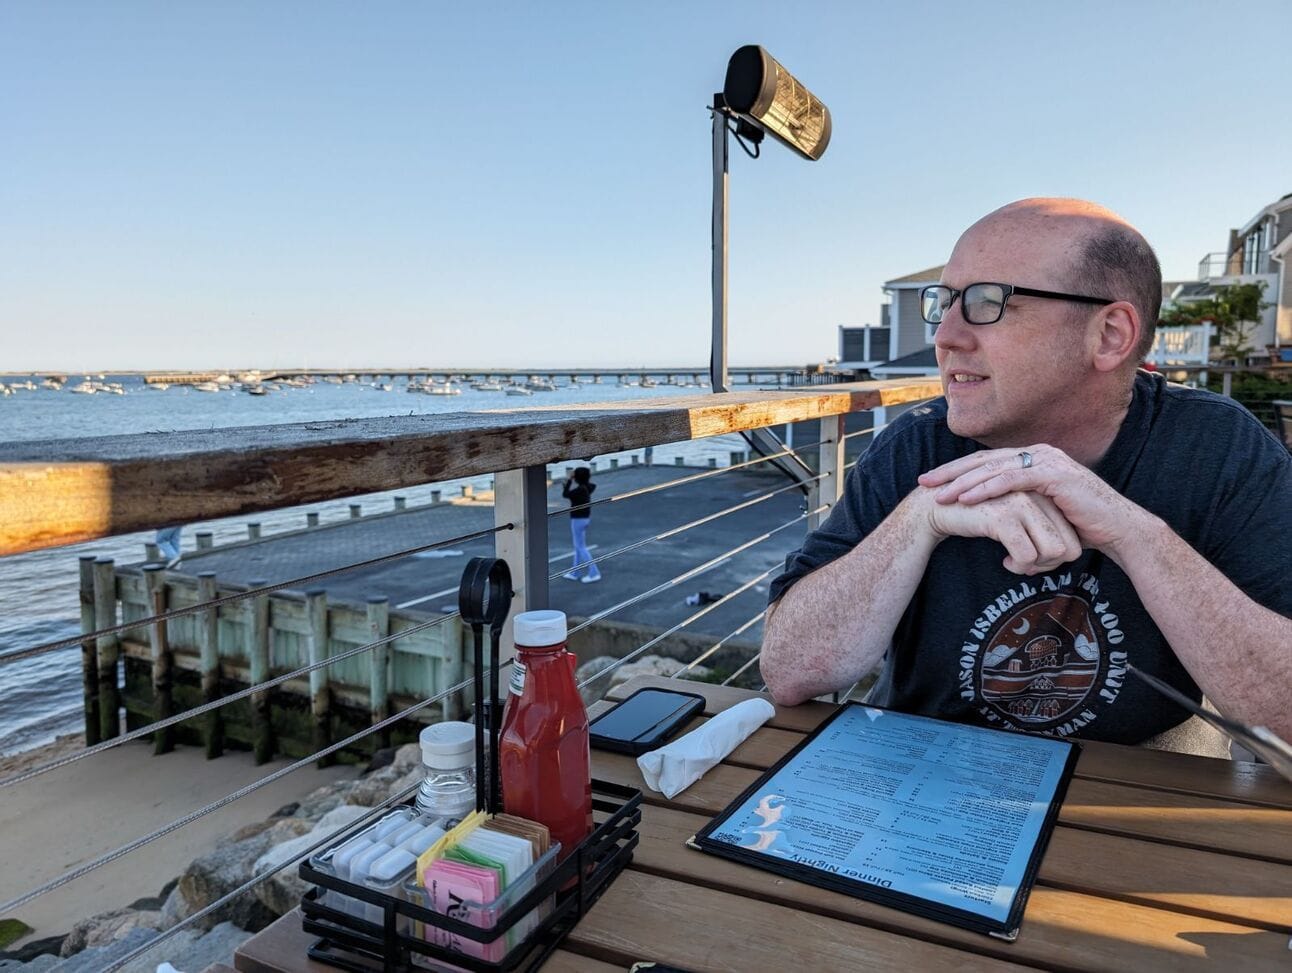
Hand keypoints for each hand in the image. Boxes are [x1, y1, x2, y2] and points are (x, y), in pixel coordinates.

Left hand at [917, 445, 1142, 553]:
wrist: (1117, 531)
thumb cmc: (1081, 530)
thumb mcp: (1043, 526)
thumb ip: (1022, 533)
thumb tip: (1006, 562)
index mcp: (1032, 461)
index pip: (987, 463)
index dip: (956, 472)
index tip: (931, 483)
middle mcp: (1038, 454)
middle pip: (983, 460)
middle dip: (950, 472)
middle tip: (923, 482)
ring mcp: (1047, 461)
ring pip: (994, 468)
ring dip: (962, 481)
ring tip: (938, 494)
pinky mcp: (1054, 474)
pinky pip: (1012, 479)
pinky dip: (987, 488)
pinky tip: (966, 498)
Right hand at [917, 486, 1081, 574]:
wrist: (935, 507)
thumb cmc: (976, 515)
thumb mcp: (1016, 518)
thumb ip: (1039, 527)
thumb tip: (1063, 555)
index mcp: (1042, 493)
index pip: (1072, 537)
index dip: (1057, 558)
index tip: (1034, 560)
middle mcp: (1037, 495)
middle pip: (1068, 547)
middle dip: (1049, 566)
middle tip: (1026, 566)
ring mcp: (1022, 504)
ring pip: (1053, 551)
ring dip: (1034, 567)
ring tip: (1015, 563)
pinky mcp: (1004, 517)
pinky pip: (1027, 555)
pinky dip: (1020, 566)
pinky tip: (1006, 562)